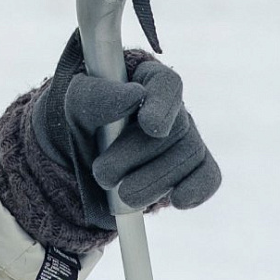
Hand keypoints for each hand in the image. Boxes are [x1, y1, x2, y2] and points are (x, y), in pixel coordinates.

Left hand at [32, 41, 221, 232]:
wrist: (71, 163)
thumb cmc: (75, 122)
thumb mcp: (72, 106)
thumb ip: (96, 96)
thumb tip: (134, 96)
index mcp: (144, 78)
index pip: (166, 84)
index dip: (163, 105)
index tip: (149, 126)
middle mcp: (170, 106)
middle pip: (175, 127)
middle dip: (137, 156)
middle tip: (103, 175)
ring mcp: (184, 137)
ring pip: (188, 155)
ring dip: (154, 181)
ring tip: (122, 196)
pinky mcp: (192, 169)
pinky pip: (207, 176)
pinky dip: (195, 189)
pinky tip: (177, 200)